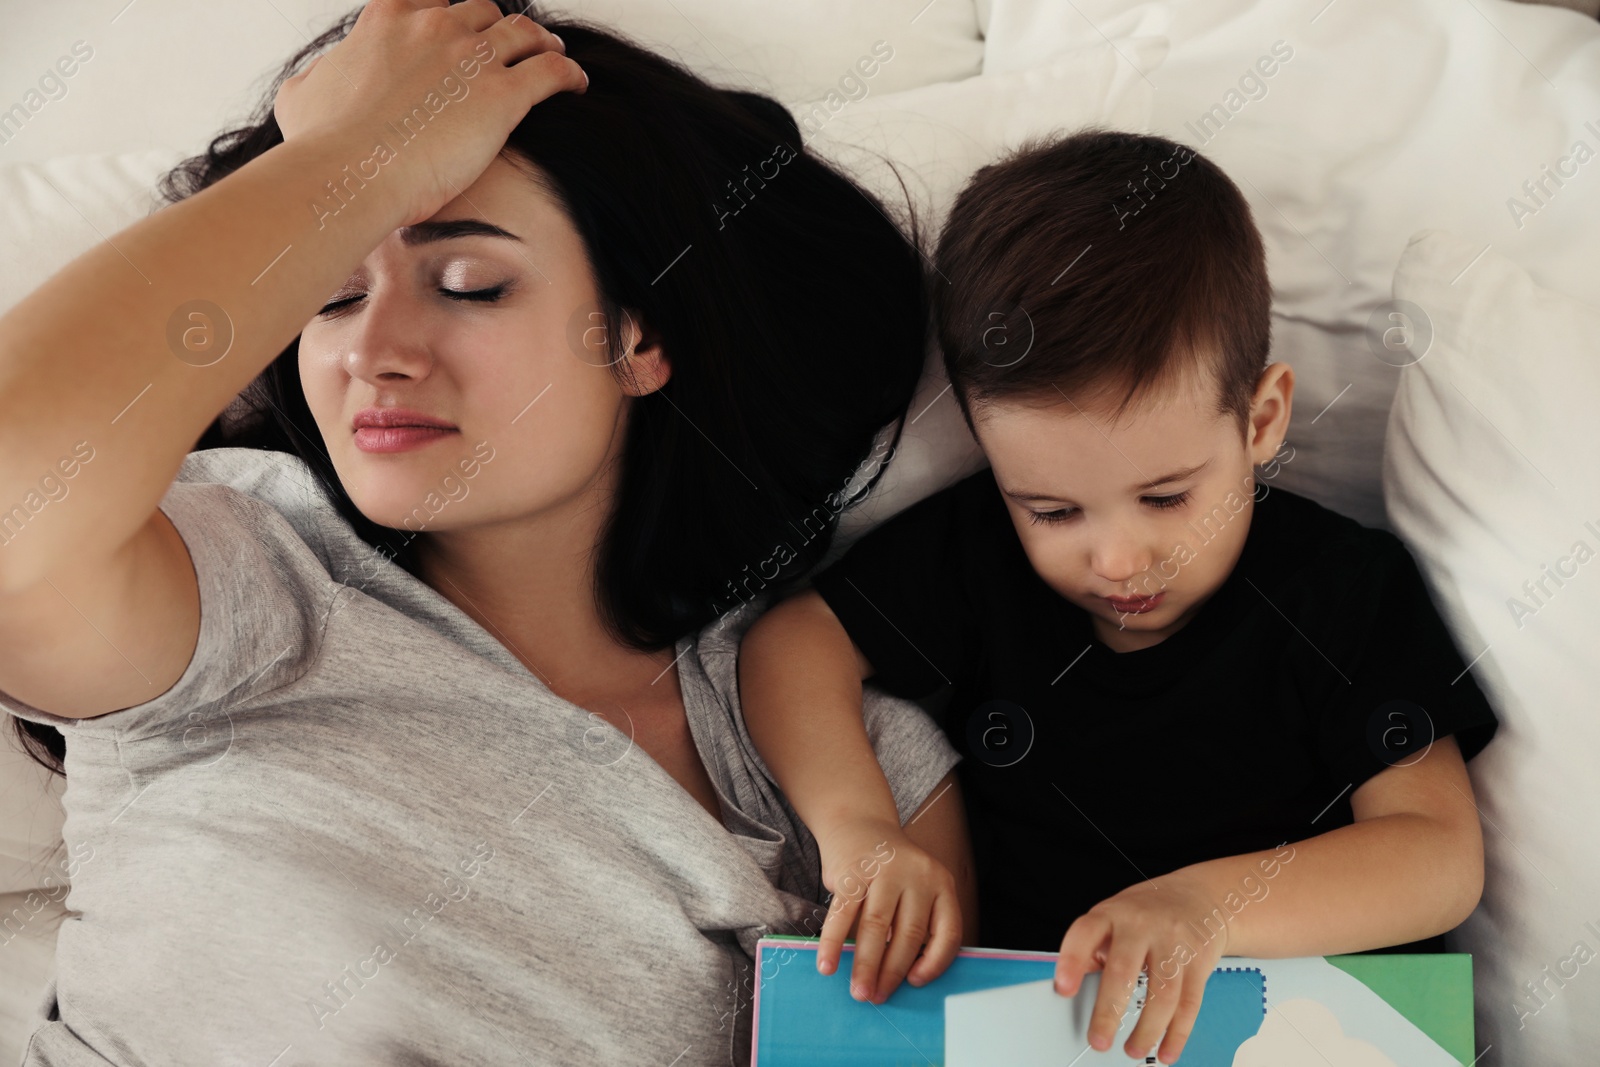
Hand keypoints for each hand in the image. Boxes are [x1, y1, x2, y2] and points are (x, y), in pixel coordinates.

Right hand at [273, 0, 586, 227]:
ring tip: (551, 53)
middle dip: (497, 28)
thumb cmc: (323, 146)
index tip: (456, 29)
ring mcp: (472, 57)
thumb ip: (318, 79)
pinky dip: (568, 73)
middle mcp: (433, 27)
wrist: (350, 172)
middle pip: (481, 11)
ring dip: (541, 41)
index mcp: (387, 21)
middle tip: (509, 49)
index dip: (447, 14)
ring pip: (523, 32)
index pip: (428, 0)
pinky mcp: (504, 94)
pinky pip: (552, 70)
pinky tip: (577, 84)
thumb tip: (316, 83)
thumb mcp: (302, 98)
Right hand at [815, 819, 962, 1003]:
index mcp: (941, 884)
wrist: (861, 826)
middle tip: (877, 997)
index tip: (915, 983)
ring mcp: (885, 870)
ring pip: (876, 926)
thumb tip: (899, 976)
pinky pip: (843, 913)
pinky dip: (834, 942)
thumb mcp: (917, 889)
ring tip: (858, 991)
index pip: (947, 931)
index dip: (934, 963)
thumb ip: (915, 922)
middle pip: (908, 933)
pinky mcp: (853, 870)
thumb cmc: (891, 872)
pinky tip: (828, 965)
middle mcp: (917, 875)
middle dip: (891, 972)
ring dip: (865, 964)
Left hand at [1054, 872, 1228, 1063]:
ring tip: (1132, 1050)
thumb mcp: (1112, 918)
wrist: (1199, 896)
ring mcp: (1173, 943)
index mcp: (1111, 914)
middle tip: (1098, 1040)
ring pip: (1161, 994)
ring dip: (1146, 1030)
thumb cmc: (1146, 913)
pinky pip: (1189, 1004)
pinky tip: (1165, 1051)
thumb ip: (1093, 950)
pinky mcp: (1199, 962)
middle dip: (1108, 1011)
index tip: (1063, 990)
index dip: (1072, 961)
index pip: (1085, 934)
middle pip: (1123, 971)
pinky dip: (1177, 1034)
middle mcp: (1141, 926)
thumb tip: (1075, 992)